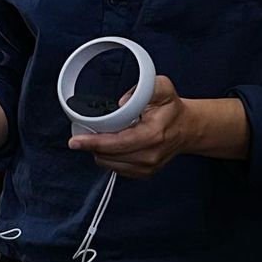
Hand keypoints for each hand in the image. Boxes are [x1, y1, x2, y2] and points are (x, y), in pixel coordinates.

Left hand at [68, 75, 190, 178]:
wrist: (187, 129)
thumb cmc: (171, 109)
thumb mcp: (162, 88)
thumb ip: (143, 88)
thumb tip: (122, 102)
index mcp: (153, 135)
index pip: (117, 143)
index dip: (94, 142)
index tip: (75, 141)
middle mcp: (150, 156)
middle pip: (109, 156)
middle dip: (92, 145)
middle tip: (83, 134)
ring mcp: (147, 168)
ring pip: (109, 164)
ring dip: (100, 151)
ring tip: (102, 136)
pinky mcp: (144, 174)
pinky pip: (116, 168)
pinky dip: (109, 157)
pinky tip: (113, 145)